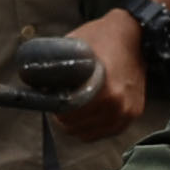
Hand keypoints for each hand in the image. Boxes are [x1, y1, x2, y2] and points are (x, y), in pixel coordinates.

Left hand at [60, 8, 154, 147]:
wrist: (134, 35)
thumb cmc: (102, 38)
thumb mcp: (74, 46)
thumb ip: (56, 68)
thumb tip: (34, 85)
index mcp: (106, 91)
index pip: (70, 116)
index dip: (57, 110)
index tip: (54, 101)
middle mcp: (119, 106)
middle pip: (77, 128)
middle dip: (65, 118)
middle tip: (61, 105)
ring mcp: (128, 112)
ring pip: (90, 135)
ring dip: (78, 126)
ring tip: (74, 110)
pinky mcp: (134, 114)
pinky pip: (106, 132)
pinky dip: (94, 127)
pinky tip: (88, 115)